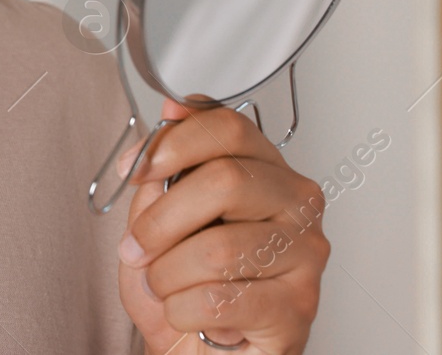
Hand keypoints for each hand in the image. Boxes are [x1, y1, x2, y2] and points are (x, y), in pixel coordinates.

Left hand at [115, 99, 328, 353]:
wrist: (199, 351)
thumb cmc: (186, 286)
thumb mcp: (161, 218)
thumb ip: (165, 168)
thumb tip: (170, 111)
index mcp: (265, 170)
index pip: (230, 127)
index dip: (175, 143)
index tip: (140, 169)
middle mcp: (296, 204)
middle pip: (225, 180)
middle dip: (162, 221)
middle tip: (138, 248)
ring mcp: (304, 255)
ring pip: (218, 248)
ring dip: (168, 275)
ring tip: (166, 287)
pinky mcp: (297, 307)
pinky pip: (220, 299)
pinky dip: (183, 310)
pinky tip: (190, 312)